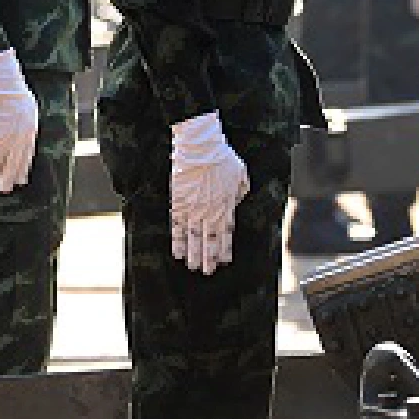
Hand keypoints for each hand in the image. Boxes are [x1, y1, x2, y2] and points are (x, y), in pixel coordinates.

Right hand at [0, 48, 38, 192]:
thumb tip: (23, 130)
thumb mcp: (26, 107)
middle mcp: (19, 137)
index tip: (21, 178)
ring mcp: (5, 137)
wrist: (3, 81)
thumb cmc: (13, 89)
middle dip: (10, 176)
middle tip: (6, 188)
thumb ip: (23, 122)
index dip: (22, 168)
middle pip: (14, 162)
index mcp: (30, 130)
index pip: (27, 155)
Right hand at [169, 112, 249, 274]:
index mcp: (227, 204)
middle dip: (209, 257)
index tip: (224, 260)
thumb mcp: (240, 172)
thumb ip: (241, 189)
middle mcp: (211, 210)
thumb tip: (238, 200)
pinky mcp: (179, 203)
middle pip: (210, 240)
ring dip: (194, 254)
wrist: (200, 147)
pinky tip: (177, 253)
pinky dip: (178, 241)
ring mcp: (194, 208)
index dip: (224, 248)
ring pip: (194, 238)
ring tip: (193, 267)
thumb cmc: (222, 156)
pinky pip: (178, 227)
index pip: (227, 232)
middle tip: (208, 271)